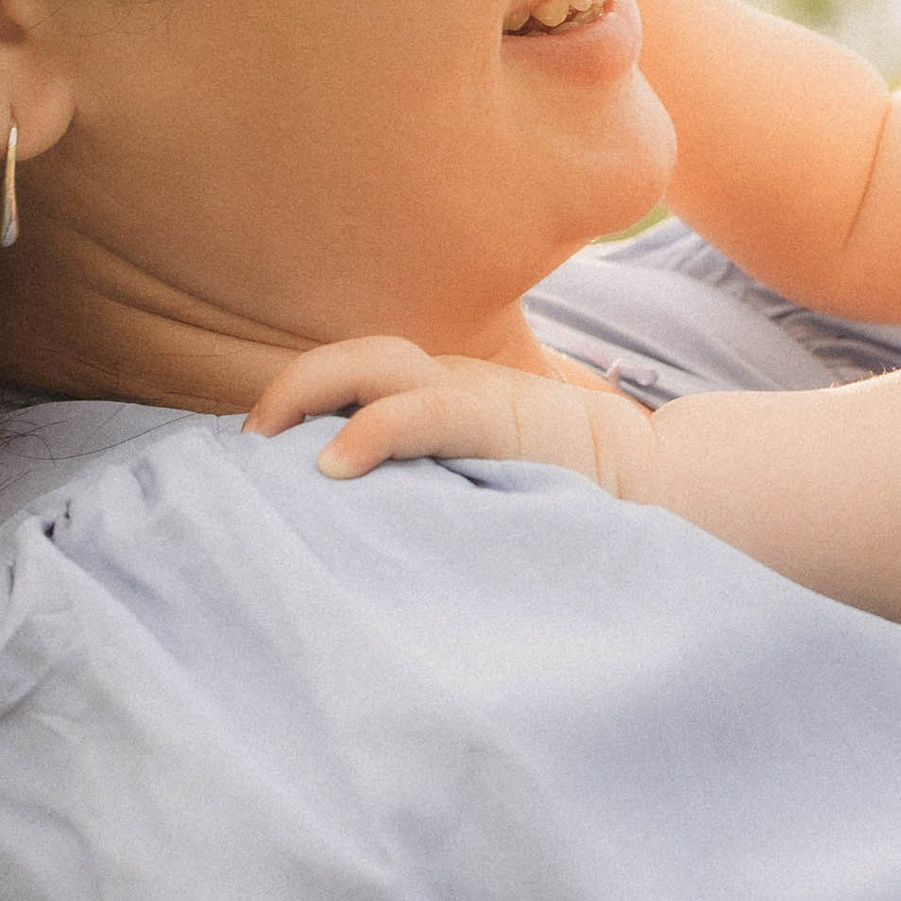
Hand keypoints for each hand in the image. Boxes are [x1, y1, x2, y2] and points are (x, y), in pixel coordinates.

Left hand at [245, 335, 656, 492]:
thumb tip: (344, 540)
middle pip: (349, 359)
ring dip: (307, 392)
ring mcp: (473, 395)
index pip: (351, 379)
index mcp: (438, 398)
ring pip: (373, 364)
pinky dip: (371, 429)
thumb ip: (423, 487)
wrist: (657, 484)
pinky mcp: (498, 419)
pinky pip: (422, 411)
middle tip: (244, 450)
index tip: (248, 459)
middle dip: (287, 392)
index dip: (295, 403)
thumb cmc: (561, 496)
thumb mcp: (476, 484)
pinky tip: (333, 464)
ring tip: (264, 444)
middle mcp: (447, 385)